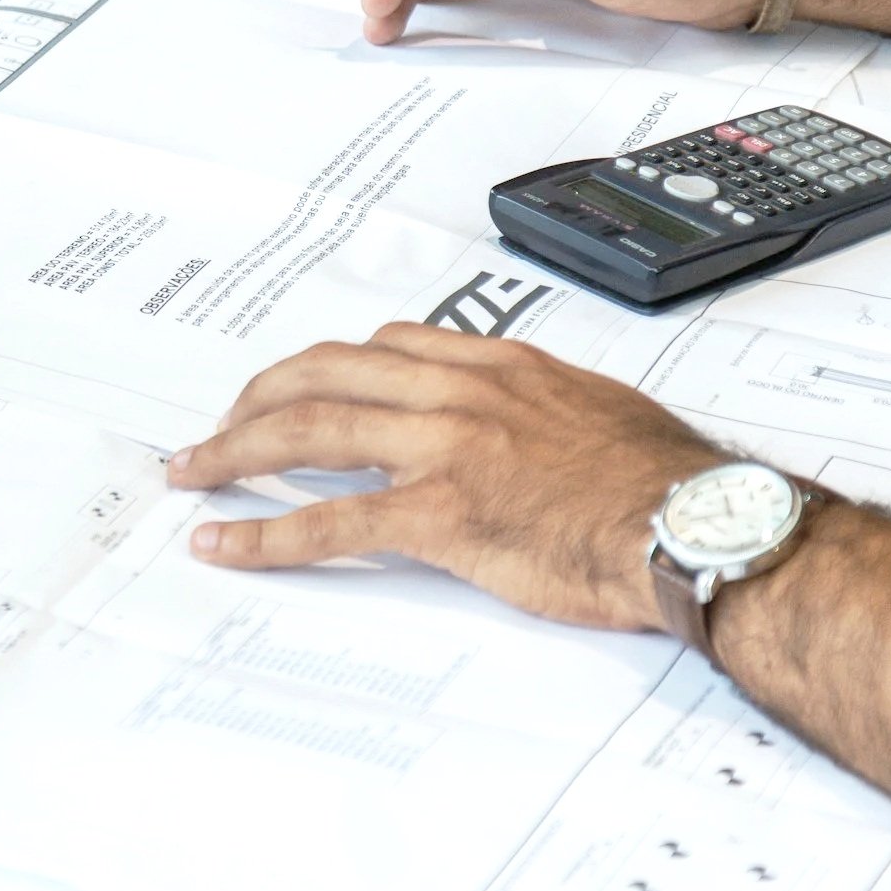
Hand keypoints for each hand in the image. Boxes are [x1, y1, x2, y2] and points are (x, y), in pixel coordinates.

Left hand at [166, 325, 716, 629]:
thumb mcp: (600, 416)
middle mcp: (462, 393)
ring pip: (310, 430)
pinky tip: (225, 543)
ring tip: (193, 471)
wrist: (697, 524)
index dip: (325, 367)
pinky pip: (329, 519)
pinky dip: (264, 532)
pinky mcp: (439, 514)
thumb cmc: (666, 485)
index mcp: (501, 367)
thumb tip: (525, 432)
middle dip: (258, 398)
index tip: (297, 388)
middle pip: (327, 374)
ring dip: (235, 450)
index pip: (387, 347)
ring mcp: (445, 449)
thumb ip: (543, 412)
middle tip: (219, 428)